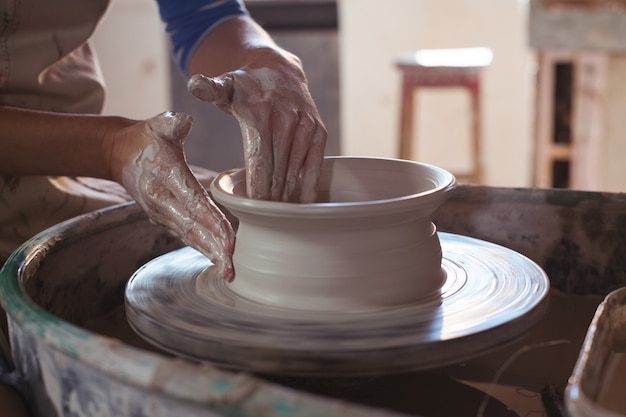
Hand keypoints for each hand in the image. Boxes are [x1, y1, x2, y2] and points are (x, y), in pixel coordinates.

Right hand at [109, 112, 234, 279]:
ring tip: (228, 271)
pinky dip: (201, 248)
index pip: (194, 203)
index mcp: (167, 176)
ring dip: (209, 254)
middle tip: (232, 268)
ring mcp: (161, 212)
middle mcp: (163, 200)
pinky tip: (217, 260)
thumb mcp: (159, 124)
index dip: (213, 222)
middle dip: (214, 249)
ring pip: (189, 236)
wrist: (118, 154)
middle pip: (194, 228)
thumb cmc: (146, 138)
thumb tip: (185, 122)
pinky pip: (185, 235)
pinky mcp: (163, 218)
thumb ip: (172, 124)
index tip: (231, 240)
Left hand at [187, 57, 326, 202]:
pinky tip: (303, 204)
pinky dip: (309, 185)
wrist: (279, 71)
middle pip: (277, 169)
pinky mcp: (319, 131)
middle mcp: (286, 118)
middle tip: (264, 217)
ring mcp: (305, 125)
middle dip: (271, 196)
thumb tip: (194, 84)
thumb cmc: (246, 87)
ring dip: (288, 194)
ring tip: (279, 214)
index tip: (253, 207)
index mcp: (260, 112)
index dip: (258, 187)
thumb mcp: (224, 84)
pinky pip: (315, 164)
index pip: (259, 160)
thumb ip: (208, 89)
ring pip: (296, 170)